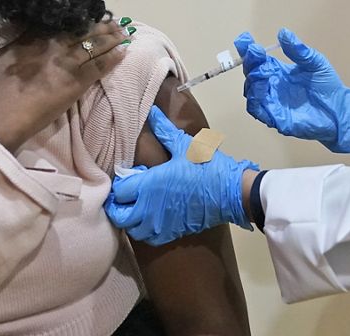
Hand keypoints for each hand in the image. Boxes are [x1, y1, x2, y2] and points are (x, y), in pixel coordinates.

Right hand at [0, 19, 128, 151]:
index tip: (81, 12)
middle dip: (97, 24)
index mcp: (27, 40)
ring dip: (110, 38)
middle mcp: (49, 47)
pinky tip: (124, 51)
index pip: (53, 23)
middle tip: (112, 20)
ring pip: (93, 45)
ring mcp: (64, 64)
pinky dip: (113, 58)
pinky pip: (99, 67)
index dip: (70, 17)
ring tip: (123, 32)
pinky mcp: (75, 84)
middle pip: (79, 31)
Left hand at [105, 107, 258, 245]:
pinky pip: (148, 238)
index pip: (119, 191)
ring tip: (137, 206)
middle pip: (119, 215)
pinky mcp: (171, 233)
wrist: (231, 193)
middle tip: (126, 194)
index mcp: (149, 185)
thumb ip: (164, 130)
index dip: (120, 183)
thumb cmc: (207, 168)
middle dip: (118, 205)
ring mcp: (160, 224)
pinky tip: (151, 218)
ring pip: (132, 229)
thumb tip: (152, 112)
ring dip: (130, 219)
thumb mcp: (185, 146)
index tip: (130, 176)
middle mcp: (149, 209)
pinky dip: (144, 231)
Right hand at [235, 28, 349, 153]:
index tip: (244, 39)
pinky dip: (256, 99)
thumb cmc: (327, 87)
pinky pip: (258, 110)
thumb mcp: (315, 63)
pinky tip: (261, 88)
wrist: (340, 110)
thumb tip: (283, 32)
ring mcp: (273, 103)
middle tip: (255, 52)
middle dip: (250, 62)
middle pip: (252, 74)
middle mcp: (272, 87)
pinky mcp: (276, 118)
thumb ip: (298, 50)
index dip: (249, 50)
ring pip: (252, 92)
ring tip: (259, 70)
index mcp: (279, 72)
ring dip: (252, 80)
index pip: (258, 60)